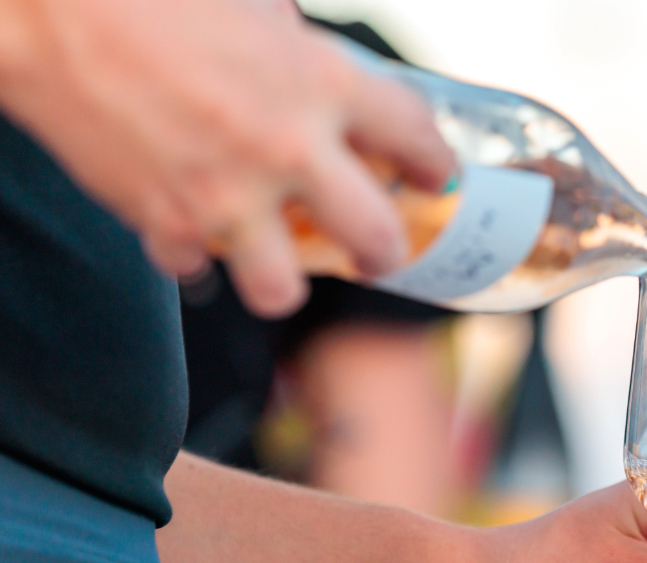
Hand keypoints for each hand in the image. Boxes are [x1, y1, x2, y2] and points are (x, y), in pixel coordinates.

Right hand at [0, 0, 452, 316]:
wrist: (52, 10)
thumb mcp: (260, 5)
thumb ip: (304, 53)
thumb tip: (325, 75)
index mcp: (324, 85)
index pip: (416, 140)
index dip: (434, 164)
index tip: (433, 178)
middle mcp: (288, 151)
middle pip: (377, 238)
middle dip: (386, 253)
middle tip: (377, 250)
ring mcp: (226, 197)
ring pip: (284, 290)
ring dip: (286, 280)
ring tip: (280, 260)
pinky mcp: (164, 222)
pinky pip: (197, 266)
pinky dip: (196, 251)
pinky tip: (192, 224)